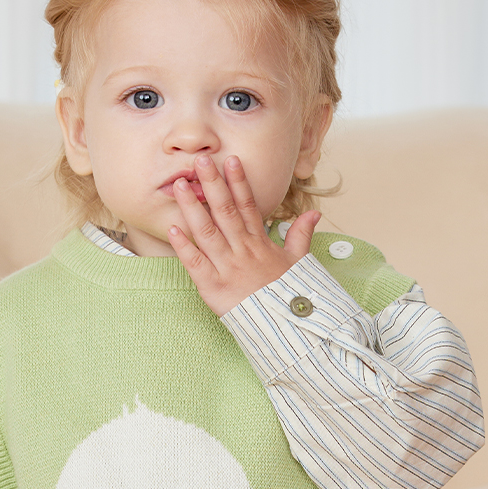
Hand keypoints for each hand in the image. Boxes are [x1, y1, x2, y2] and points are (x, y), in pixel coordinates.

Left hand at [167, 154, 320, 316]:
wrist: (284, 328)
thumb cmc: (286, 295)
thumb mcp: (298, 263)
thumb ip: (300, 235)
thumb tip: (314, 214)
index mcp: (260, 243)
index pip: (249, 206)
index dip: (239, 182)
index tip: (230, 160)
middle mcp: (242, 251)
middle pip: (225, 212)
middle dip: (212, 185)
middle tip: (199, 162)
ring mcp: (227, 268)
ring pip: (207, 233)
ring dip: (192, 209)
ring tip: (180, 186)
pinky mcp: (213, 287)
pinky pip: (196, 264)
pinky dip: (184, 247)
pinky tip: (172, 229)